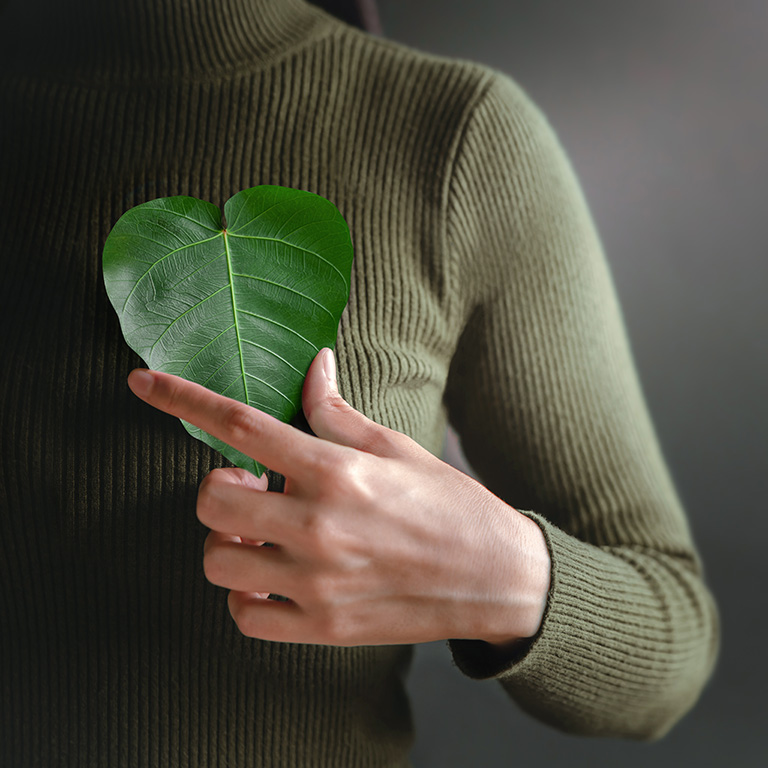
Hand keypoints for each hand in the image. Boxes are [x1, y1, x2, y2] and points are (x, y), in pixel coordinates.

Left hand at [126, 348, 549, 647]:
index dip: (182, 399)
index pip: (241, 425)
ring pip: (217, 562)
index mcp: (337, 472)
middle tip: (249, 486)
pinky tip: (271, 577)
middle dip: (217, 487)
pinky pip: (244, 617)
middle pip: (211, 501)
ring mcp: (316, 583)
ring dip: (227, 541)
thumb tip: (313, 368)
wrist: (495, 577)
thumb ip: (339, 413)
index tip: (143, 383)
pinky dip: (244, 596)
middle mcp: (318, 527)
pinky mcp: (321, 627)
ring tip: (261, 533)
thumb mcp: (397, 447)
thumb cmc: (449, 504)